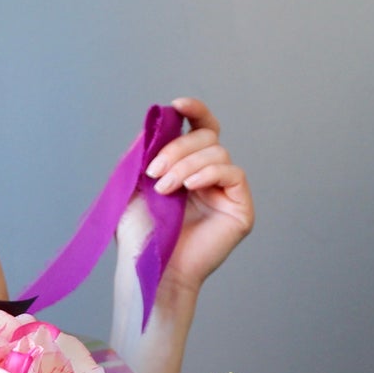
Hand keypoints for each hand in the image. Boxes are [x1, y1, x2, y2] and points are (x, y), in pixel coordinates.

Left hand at [118, 97, 254, 296]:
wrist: (149, 267)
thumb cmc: (140, 235)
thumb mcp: (133, 186)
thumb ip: (145, 153)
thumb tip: (156, 124)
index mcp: (186, 166)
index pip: (200, 129)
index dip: (194, 110)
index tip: (178, 104)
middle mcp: (210, 176)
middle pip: (207, 137)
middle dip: (177, 148)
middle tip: (154, 172)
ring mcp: (226, 191)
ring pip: (217, 153)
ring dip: (185, 165)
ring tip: (165, 189)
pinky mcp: (240, 207)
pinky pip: (233, 173)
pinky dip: (209, 173)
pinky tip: (189, 187)